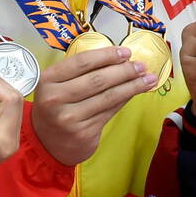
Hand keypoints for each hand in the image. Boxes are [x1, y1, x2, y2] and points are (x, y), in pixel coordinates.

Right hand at [31, 46, 155, 165]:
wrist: (47, 145)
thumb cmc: (55, 108)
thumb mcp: (57, 86)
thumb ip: (79, 73)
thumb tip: (119, 60)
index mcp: (47, 80)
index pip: (81, 62)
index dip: (107, 55)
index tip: (125, 52)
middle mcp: (56, 99)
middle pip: (98, 79)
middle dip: (124, 71)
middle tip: (141, 65)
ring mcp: (70, 118)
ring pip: (108, 96)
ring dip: (132, 86)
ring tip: (148, 78)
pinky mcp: (84, 133)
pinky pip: (110, 111)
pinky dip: (125, 100)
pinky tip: (135, 92)